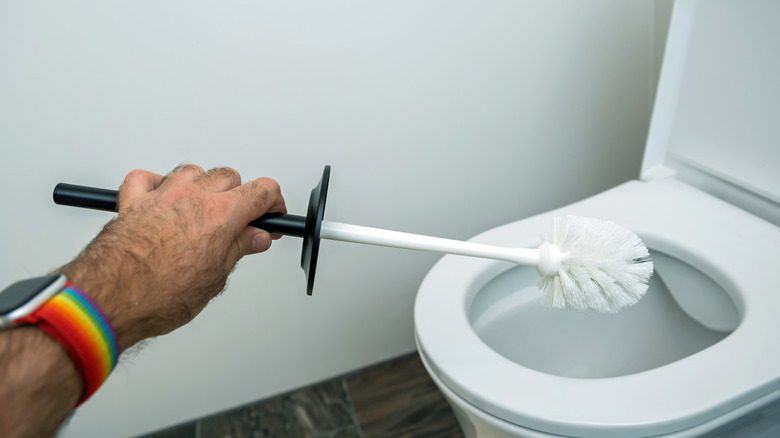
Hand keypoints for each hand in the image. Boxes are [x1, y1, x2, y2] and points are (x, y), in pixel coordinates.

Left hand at [60, 165, 286, 350]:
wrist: (109, 299)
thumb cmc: (157, 295)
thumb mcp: (214, 278)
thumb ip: (238, 249)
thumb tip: (254, 238)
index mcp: (220, 215)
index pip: (262, 190)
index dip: (273, 202)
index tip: (273, 213)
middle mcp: (192, 197)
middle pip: (229, 176)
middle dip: (240, 195)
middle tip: (241, 221)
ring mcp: (161, 196)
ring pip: (192, 171)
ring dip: (202, 186)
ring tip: (203, 210)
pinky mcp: (132, 202)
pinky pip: (146, 178)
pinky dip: (156, 184)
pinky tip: (161, 199)